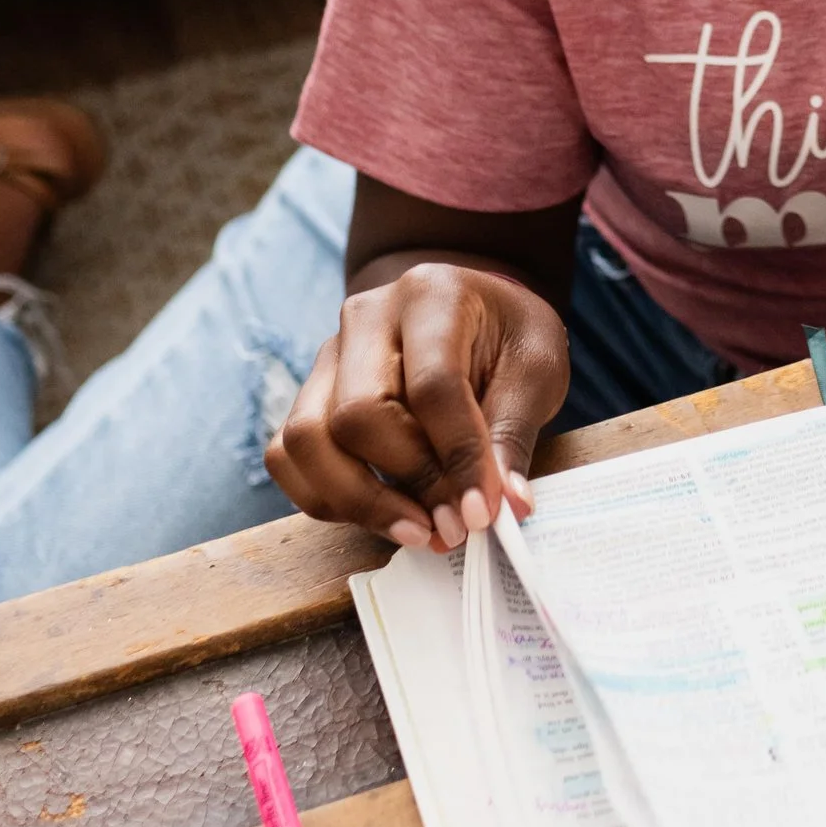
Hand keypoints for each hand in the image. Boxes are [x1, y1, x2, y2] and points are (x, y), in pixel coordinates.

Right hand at [267, 258, 569, 550]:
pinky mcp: (309, 393)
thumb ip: (514, 435)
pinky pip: (288, 456)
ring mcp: (328, 355)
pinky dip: (327, 498)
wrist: (473, 314)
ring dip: (360, 500)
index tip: (481, 512)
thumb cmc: (507, 339)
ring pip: (307, 439)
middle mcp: (366, 317)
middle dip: (408, 483)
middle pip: (357, 414)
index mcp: (432, 294)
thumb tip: (506, 508)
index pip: (432, 384)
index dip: (457, 456)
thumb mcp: (537, 370)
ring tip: (419, 532)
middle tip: (453, 526)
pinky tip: (383, 515)